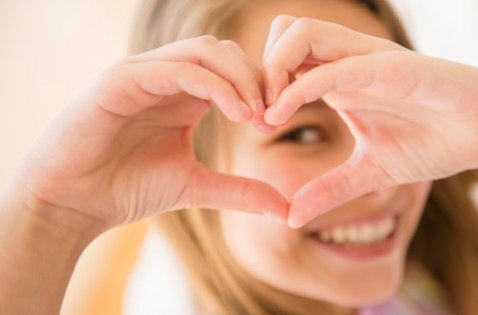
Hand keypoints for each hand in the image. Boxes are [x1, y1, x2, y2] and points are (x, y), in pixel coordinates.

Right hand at [11, 36, 286, 230]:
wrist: (72, 204)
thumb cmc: (126, 190)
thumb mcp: (195, 186)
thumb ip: (239, 191)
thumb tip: (285, 209)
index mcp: (184, 95)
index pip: (233, 69)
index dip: (261, 89)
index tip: (278, 124)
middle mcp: (166, 78)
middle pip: (225, 52)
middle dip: (257, 80)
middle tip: (272, 118)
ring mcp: (143, 73)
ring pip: (205, 51)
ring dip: (239, 78)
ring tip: (256, 116)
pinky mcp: (122, 79)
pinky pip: (177, 69)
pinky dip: (213, 85)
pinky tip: (235, 113)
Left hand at [263, 16, 477, 226]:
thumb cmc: (433, 142)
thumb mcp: (369, 172)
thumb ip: (330, 189)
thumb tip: (290, 218)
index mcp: (341, 79)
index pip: (283, 59)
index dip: (259, 86)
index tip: (253, 125)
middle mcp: (349, 61)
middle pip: (283, 33)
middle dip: (257, 71)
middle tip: (253, 114)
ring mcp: (369, 60)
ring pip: (302, 34)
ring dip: (273, 70)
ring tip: (269, 114)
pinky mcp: (392, 67)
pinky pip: (338, 66)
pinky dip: (302, 86)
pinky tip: (282, 113)